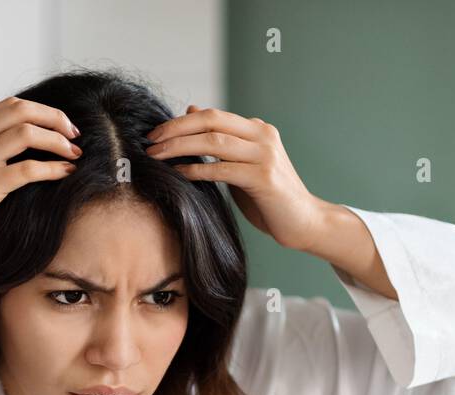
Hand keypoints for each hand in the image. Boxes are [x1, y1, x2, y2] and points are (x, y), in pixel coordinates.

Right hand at [0, 96, 81, 261]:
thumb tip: (18, 148)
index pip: (11, 105)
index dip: (42, 111)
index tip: (61, 126)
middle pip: (23, 111)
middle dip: (56, 119)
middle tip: (74, 135)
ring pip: (27, 133)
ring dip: (58, 141)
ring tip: (74, 154)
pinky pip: (28, 169)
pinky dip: (53, 168)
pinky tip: (66, 172)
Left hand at [144, 105, 324, 251]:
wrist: (304, 222)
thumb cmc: (269, 199)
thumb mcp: (241, 165)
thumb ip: (220, 143)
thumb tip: (191, 111)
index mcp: (257, 130)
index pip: (212, 115)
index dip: (181, 122)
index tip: (156, 133)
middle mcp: (263, 136)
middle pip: (211, 121)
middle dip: (175, 129)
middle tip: (150, 141)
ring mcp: (264, 155)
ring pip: (214, 142)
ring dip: (180, 147)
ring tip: (157, 156)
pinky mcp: (264, 178)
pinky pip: (222, 170)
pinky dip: (197, 171)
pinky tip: (178, 175)